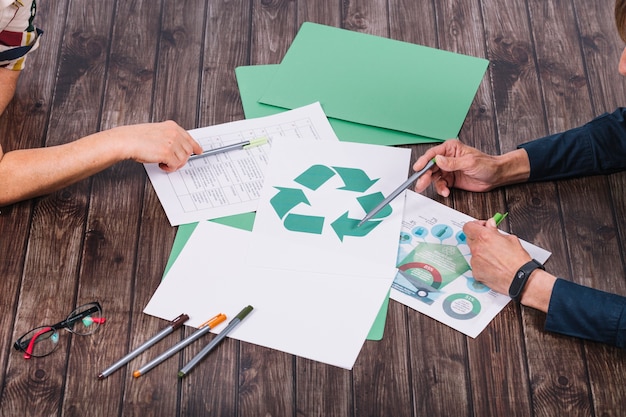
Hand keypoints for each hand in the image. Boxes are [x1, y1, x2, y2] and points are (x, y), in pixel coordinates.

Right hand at [107, 121, 202, 171]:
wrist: (127, 140)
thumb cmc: (137, 137)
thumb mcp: (157, 132)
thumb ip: (169, 137)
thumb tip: (178, 148)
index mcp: (172, 126)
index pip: (189, 138)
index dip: (195, 146)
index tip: (199, 151)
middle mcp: (174, 133)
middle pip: (188, 150)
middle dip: (182, 159)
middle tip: (172, 162)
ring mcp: (172, 143)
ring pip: (183, 159)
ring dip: (175, 164)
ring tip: (164, 162)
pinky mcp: (167, 153)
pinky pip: (175, 165)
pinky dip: (169, 168)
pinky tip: (161, 164)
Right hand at [412, 140, 529, 196]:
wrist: (496, 176)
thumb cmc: (486, 164)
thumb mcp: (469, 162)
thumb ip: (452, 162)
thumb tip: (438, 160)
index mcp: (451, 148)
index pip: (433, 154)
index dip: (423, 161)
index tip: (418, 168)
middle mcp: (447, 158)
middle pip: (430, 166)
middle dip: (425, 176)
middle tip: (420, 183)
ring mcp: (448, 170)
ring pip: (433, 177)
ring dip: (433, 184)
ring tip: (440, 190)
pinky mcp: (450, 180)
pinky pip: (441, 184)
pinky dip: (442, 189)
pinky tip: (446, 191)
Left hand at [462, 218, 531, 294]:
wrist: (521, 279)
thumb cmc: (518, 261)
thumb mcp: (510, 239)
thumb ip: (495, 231)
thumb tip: (490, 225)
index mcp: (484, 237)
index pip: (468, 226)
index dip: (475, 226)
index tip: (482, 228)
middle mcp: (476, 248)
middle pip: (470, 239)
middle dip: (479, 239)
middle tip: (490, 242)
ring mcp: (474, 261)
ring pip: (473, 253)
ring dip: (481, 252)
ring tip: (495, 257)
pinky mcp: (475, 272)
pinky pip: (476, 265)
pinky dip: (482, 265)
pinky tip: (493, 266)